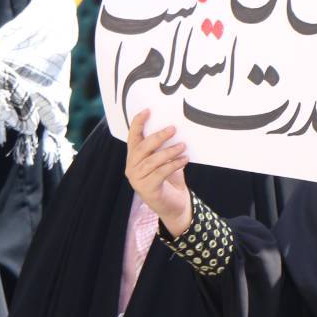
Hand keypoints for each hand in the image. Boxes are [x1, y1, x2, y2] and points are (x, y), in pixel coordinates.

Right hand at [124, 109, 191, 236]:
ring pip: (152, 161)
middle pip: (142, 147)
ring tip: (183, 146)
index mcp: (134, 157)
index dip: (138, 123)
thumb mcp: (165, 159)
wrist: (174, 205)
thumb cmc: (170, 178)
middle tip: (173, 128)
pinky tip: (185, 160)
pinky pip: (160, 173)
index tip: (148, 111)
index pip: (133, 137)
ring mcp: (137, 179)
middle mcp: (132, 167)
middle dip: (158, 136)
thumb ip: (163, 147)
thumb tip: (174, 127)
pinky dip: (174, 165)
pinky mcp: (147, 189)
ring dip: (169, 151)